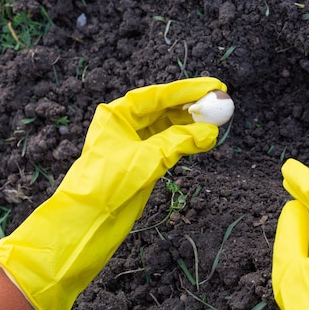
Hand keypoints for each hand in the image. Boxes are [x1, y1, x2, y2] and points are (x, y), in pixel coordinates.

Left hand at [0, 77, 227, 309]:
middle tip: (221, 102)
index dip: (187, 89)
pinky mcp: (141, 163)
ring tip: (217, 121)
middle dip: (192, 105)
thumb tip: (210, 132)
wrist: (87, 223)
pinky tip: (203, 139)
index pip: (157, 95)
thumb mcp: (146, 160)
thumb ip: (179, 142)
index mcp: (118, 115)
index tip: (214, 86)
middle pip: (164, 108)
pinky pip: (168, 144)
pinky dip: (186, 141)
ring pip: (168, 126)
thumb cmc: (107, 186)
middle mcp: (125, 125)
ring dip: (191, 123)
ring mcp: (133, 144)